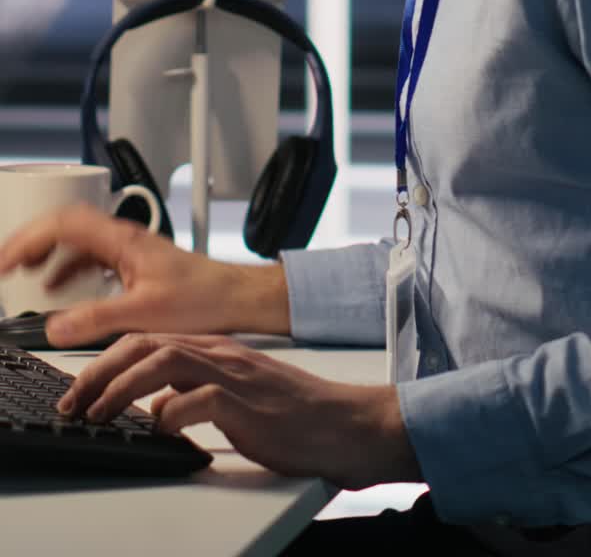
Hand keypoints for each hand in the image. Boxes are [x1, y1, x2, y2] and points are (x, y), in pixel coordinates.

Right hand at [0, 203, 289, 345]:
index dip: (28, 239)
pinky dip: (67, 268)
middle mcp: (123, 238)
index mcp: (122, 241)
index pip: (63, 224)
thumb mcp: (144, 315)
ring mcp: (129, 248)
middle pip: (65, 224)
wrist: (236, 298)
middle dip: (30, 241)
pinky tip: (59, 288)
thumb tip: (53, 324)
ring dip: (47, 253)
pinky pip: (91, 256)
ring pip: (77, 239)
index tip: (5, 262)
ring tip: (22, 272)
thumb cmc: (203, 299)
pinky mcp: (135, 263)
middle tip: (5, 264)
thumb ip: (96, 319)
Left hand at [56, 332, 422, 489]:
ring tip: (100, 412)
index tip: (81, 387)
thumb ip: (197, 389)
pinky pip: (200, 400)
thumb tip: (158, 402)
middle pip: (146, 344)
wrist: (340, 421)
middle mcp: (219, 353)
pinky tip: (160, 426)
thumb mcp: (236, 393)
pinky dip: (171, 413)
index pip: (148, 339)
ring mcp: (233, 374)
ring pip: (164, 363)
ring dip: (123, 388)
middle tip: (76, 401)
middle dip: (102, 371)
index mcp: (215, 347)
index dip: (107, 360)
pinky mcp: (246, 403)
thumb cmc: (292, 411)